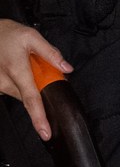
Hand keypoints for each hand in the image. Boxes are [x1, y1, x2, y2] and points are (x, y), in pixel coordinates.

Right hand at [0, 18, 72, 140]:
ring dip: (30, 85)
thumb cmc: (8, 34)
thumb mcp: (32, 37)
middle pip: (30, 97)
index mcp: (17, 70)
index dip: (39, 117)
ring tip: (27, 65)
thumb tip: (67, 69)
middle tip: (41, 70)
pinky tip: (19, 68)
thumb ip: (51, 54)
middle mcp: (5, 81)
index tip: (45, 132)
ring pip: (22, 94)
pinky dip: (21, 84)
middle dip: (41, 91)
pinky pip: (14, 90)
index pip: (31, 99)